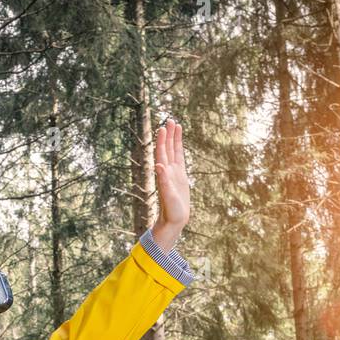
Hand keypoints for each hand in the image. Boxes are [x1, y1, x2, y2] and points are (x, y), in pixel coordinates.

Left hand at [151, 118, 190, 250]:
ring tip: (176, 124)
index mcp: (163, 174)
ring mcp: (174, 173)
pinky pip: (179, 159)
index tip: (164, 127)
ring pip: (174, 152)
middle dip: (168, 135)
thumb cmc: (170, 210)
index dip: (162, 140)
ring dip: (174, 139)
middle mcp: (167, 171)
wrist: (174, 220)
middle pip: (167, 148)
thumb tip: (158, 165)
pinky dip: (179, 149)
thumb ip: (163, 181)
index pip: (162, 153)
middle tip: (170, 119)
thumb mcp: (167, 195)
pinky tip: (179, 142)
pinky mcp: (180, 177)